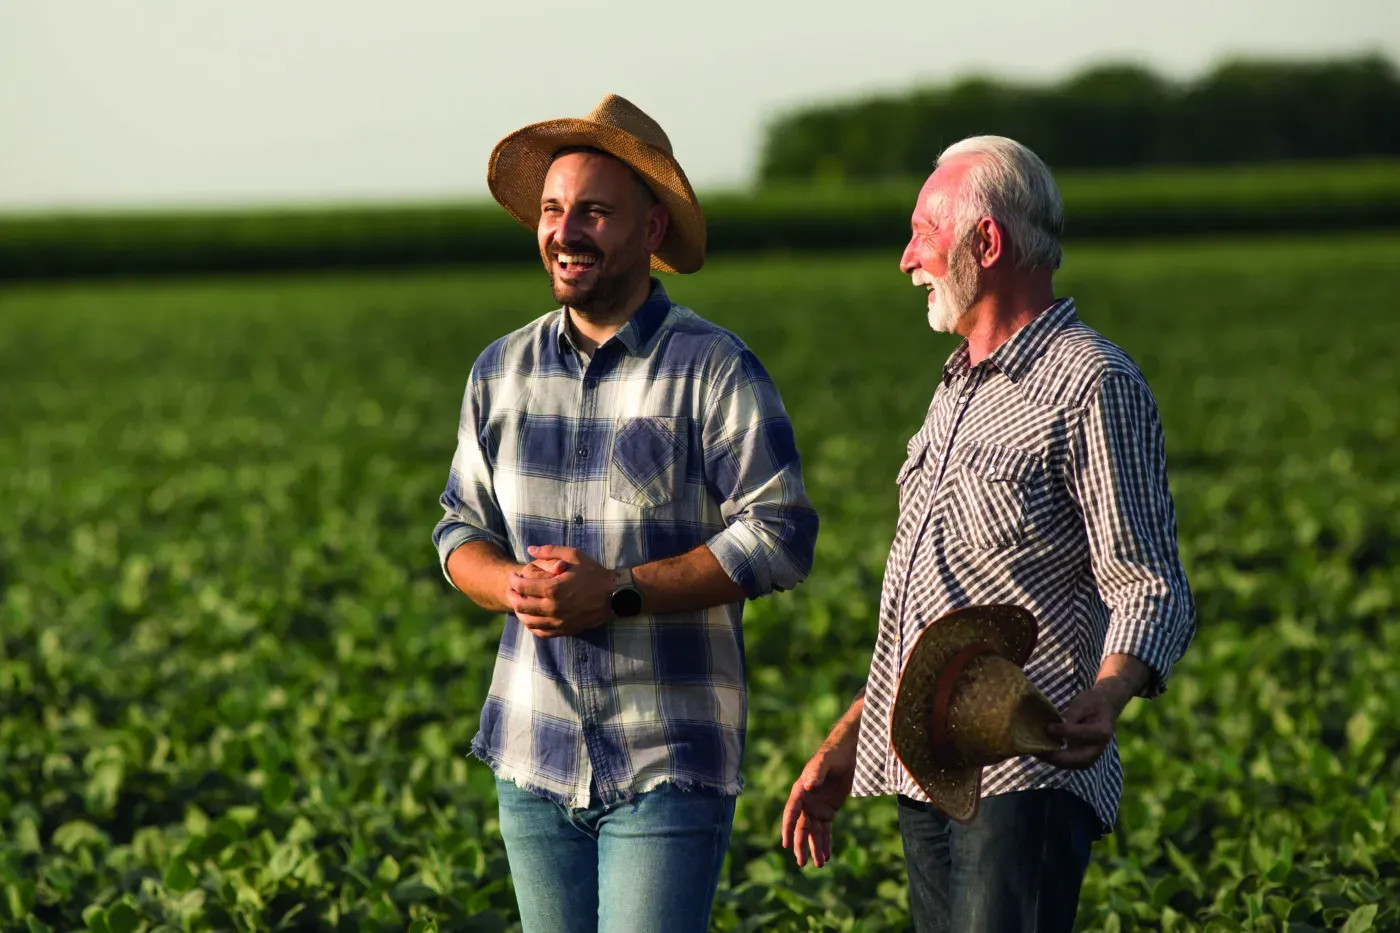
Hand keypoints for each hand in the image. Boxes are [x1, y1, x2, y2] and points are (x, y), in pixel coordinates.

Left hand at [506, 545, 613, 637]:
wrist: (614, 595)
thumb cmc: (594, 573)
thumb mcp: (574, 555)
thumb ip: (550, 551)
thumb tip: (530, 550)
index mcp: (553, 589)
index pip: (522, 586)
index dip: (513, 580)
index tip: (513, 576)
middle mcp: (552, 608)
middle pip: (521, 605)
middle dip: (512, 596)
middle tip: (512, 589)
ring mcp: (558, 621)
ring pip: (528, 621)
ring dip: (520, 612)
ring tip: (520, 603)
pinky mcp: (564, 630)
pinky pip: (541, 632)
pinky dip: (532, 625)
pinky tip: (532, 618)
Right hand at [781, 737, 855, 868]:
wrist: (846, 755)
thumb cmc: (832, 756)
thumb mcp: (824, 763)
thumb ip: (816, 773)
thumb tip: (808, 785)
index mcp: (800, 792)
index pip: (791, 813)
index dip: (788, 828)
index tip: (785, 843)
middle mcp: (806, 803)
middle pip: (802, 827)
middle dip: (801, 845)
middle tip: (802, 862)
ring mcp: (817, 808)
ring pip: (814, 833)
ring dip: (815, 848)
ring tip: (818, 865)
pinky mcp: (829, 811)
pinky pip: (826, 830)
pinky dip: (826, 843)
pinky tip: (826, 857)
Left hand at [1037, 680, 1130, 770]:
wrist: (1104, 708)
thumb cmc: (1092, 703)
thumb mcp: (1083, 703)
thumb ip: (1071, 715)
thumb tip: (1055, 725)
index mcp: (1102, 732)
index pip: (1081, 734)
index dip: (1064, 732)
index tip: (1048, 727)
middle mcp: (1098, 748)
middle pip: (1078, 760)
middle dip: (1057, 757)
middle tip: (1038, 749)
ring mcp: (1091, 756)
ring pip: (1071, 765)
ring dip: (1053, 760)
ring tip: (1036, 751)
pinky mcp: (1082, 758)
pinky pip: (1068, 763)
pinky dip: (1054, 760)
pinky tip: (1041, 752)